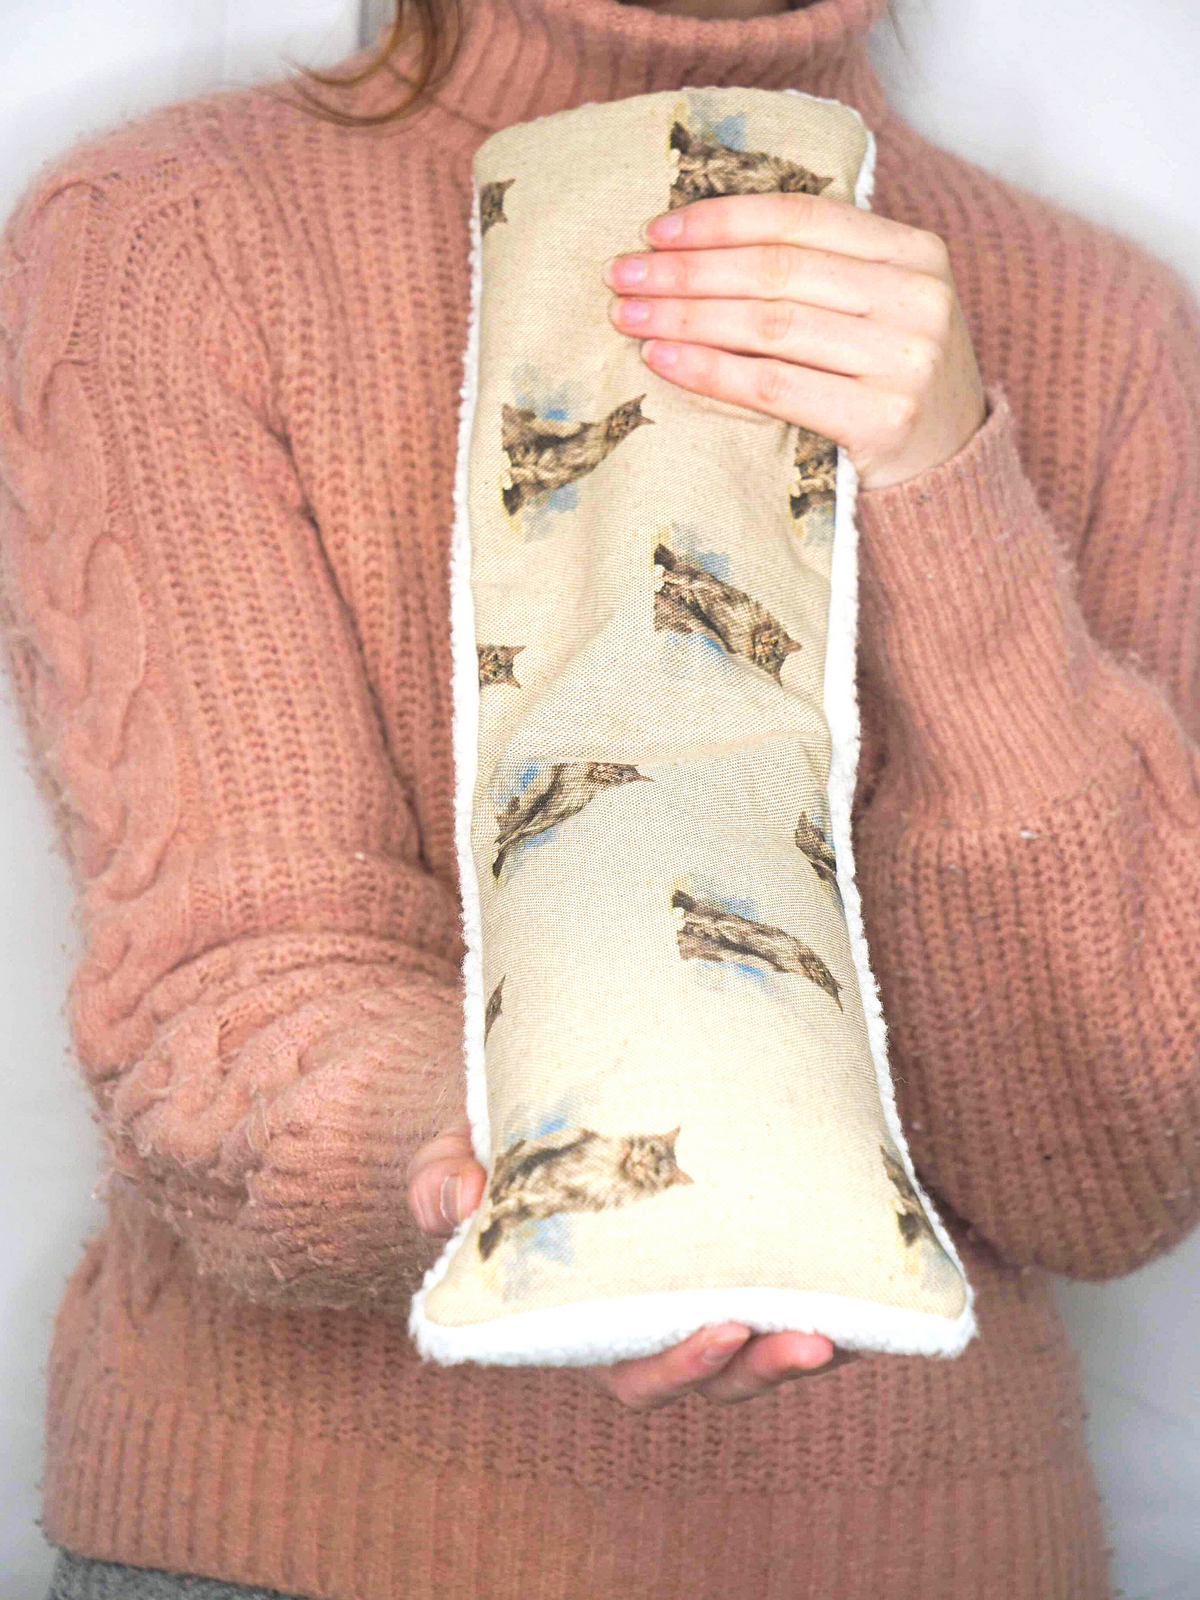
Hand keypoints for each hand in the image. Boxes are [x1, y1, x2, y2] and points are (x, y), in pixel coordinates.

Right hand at [406, 1120, 859, 1407]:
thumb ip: (445, 1177)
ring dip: (818, 1336)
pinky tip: (885, 1262)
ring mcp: (712, 1277)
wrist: (558, 1088)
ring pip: (773, 1338)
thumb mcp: (461, 1148)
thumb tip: (454, 1200)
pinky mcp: (757, 1240)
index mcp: (591, 1310)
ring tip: (857, 1310)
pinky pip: (811, 1282)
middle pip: (721, 1370)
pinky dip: (849, 1285)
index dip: (682, 1365)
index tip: (719, 1328)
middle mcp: (660, 1308)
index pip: (635, 1368)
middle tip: (804, 1334)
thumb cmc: (504, 1137)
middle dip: (763, 1364)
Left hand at [604, 190, 986, 489]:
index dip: (721, 219)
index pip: (801, 216)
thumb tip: (699, 239)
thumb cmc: (890, 383)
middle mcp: (917, 297)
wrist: (951, 471)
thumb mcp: (877, 309)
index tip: (655, 229)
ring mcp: (905, 359)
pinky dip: (710, 371)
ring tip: (629, 317)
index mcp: (915, 251)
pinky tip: (663, 362)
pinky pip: (774, 385)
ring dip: (686, 318)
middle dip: (687, 270)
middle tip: (621, 275)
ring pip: (769, 325)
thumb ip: (822, 270)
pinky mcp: (883, 418)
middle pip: (776, 271)